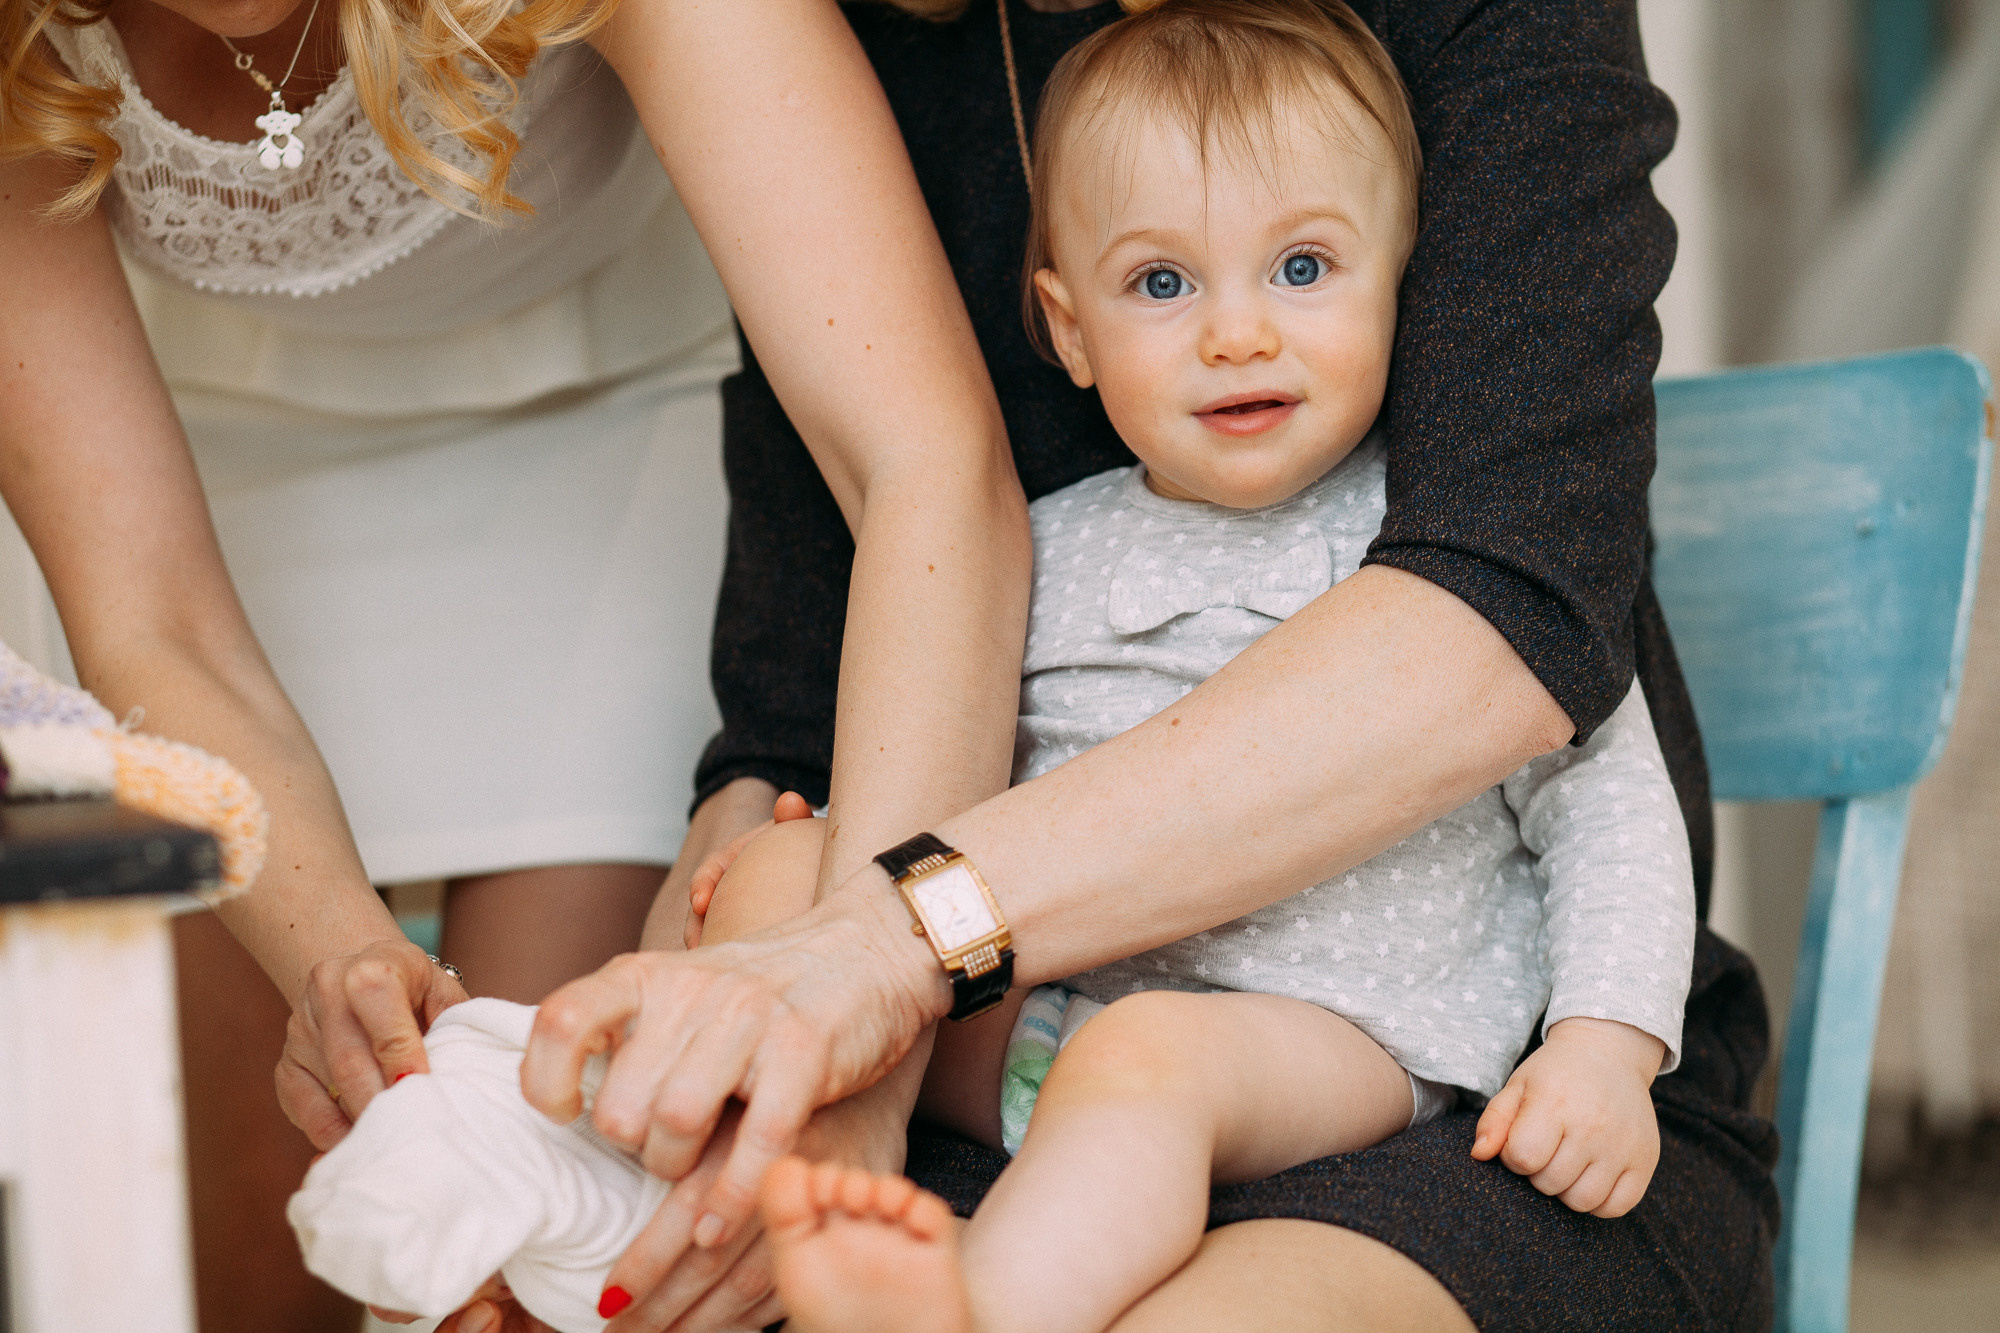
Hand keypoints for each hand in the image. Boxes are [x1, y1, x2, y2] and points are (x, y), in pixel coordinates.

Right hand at [276, 937, 468, 1150]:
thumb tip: (456, 1078)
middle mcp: (327, 991)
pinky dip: (331, 1133)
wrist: (361, 970)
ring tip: (394, 1141)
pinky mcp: (285, 1062)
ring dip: (361, 1121)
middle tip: (412, 1131)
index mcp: (373, 967)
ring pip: (328, 1088)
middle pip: (350, 1061)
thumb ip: (454, 1026)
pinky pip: (301, 1107)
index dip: (403, 1059)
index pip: (383, 1017)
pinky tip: (359, 1142)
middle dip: (382, 1102)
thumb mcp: (442, 992)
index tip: (421, 1090)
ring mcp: (300, 1028)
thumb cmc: (413, 989)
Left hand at [523, 880, 948, 1252]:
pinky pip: (756, 1139)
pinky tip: (719, 1224)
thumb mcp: (686, 989)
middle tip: (655, 1149)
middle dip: (632, 1148)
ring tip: (691, 1169)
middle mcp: (693, 989)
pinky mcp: (805, 1049)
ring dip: (676, 1169)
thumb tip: (573, 1101)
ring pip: (676, 1122)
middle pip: (622, 1103)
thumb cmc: (767, 989)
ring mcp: (751, 1017)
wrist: (872, 946)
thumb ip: (633, 1032)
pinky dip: (732, 1194)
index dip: (545, 1079)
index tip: (564, 1111)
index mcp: (650, 974)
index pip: (562, 1020)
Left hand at [599, 1076, 911, 1331]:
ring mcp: (821, 1205)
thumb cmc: (776, 1082)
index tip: (608, 1296)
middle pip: (716, 1257)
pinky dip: (748, 1319)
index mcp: (747, 1133)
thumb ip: (684, 1136)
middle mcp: (785, 1173)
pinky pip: (788, 1290)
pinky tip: (715, 1328)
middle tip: (617, 1327)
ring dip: (700, 1322)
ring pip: (752, 1284)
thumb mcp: (729, 1090)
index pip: (688, 1212)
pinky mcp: (843, 1228)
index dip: (646, 1262)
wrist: (865, 1073)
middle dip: (661, 1306)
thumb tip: (612, 1182)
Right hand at [684, 790, 816, 947]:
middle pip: (700, 909)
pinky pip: (731, 942)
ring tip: (711, 962)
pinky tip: (741, 970)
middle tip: (697, 944)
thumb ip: (792, 815)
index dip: (703, 885)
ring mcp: (731, 909)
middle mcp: (726, 885)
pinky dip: (732, 954)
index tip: (700, 902)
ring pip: (711, 930)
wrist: (810, 857)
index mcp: (732, 859)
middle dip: (696, 927)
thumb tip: (790, 801)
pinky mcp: (743, 928)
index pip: (710, 870)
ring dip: (709, 945)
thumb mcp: (794, 825)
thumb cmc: (799, 840)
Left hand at [1470, 1016, 1664, 1217]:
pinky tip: (1590, 1175)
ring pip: (1581, 1201)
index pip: (1522, 1157)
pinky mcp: (1646, 1160)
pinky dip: (1598, 1202)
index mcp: (1556, 1103)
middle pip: (1550, 1183)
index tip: (1522, 1139)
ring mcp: (1623, 1145)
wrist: (1608, 1053)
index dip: (1514, 1155)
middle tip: (1547, 1147)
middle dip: (1538, 1172)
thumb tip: (1479, 1155)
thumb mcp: (1517, 1085)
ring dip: (1566, 1189)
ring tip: (1567, 1161)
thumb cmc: (1555, 1074)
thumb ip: (1494, 1120)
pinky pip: (1616, 1207)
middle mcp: (1593, 1126)